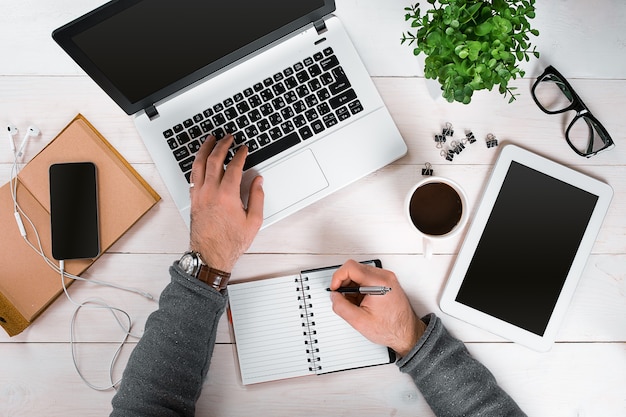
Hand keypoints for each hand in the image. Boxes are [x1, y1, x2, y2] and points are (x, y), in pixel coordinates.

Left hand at [189, 135, 263, 271]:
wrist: (210, 255)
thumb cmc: (230, 242)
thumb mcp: (253, 221)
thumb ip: (257, 197)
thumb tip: (258, 181)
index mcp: (227, 196)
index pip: (233, 166)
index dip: (239, 154)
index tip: (243, 149)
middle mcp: (210, 192)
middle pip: (213, 160)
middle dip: (221, 145)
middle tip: (227, 138)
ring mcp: (199, 195)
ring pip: (198, 165)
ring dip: (204, 150)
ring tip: (210, 141)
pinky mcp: (193, 200)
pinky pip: (193, 176)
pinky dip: (197, 164)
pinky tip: (200, 160)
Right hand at [329, 260, 426, 356]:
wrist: (406, 333)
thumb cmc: (390, 328)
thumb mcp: (359, 321)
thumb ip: (341, 307)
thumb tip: (334, 296)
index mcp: (378, 282)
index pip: (350, 267)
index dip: (338, 277)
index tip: (335, 288)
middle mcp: (384, 276)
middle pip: (355, 268)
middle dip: (345, 283)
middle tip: (344, 298)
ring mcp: (387, 278)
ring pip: (360, 272)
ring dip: (352, 286)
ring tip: (355, 302)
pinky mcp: (387, 282)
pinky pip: (367, 278)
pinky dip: (360, 287)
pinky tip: (362, 301)